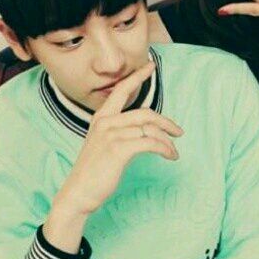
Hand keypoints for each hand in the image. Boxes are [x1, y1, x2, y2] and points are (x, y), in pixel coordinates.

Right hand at [54, 61, 183, 217]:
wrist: (78, 193)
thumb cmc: (94, 171)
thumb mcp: (104, 143)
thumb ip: (120, 131)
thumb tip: (146, 129)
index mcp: (101, 117)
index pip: (121, 90)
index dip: (137, 76)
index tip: (151, 66)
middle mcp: (106, 122)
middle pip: (145, 113)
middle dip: (166, 122)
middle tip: (179, 132)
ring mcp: (112, 135)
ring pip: (150, 130)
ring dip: (167, 142)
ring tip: (173, 152)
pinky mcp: (118, 149)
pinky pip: (150, 143)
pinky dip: (165, 149)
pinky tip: (170, 156)